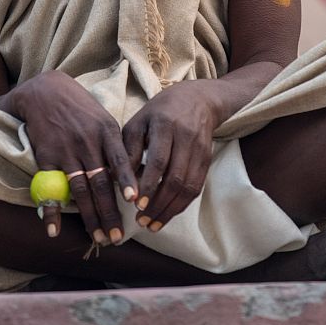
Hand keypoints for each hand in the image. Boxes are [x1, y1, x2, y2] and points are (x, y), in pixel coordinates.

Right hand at [11, 72, 136, 243]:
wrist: (45, 90)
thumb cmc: (80, 108)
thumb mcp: (102, 118)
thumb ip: (114, 145)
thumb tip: (129, 173)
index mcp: (106, 130)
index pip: (120, 160)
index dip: (127, 182)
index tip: (135, 202)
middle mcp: (88, 141)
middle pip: (101, 183)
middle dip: (110, 212)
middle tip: (117, 237)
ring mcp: (66, 150)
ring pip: (80, 189)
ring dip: (90, 217)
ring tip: (98, 236)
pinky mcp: (47, 156)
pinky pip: (51, 188)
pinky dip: (52, 211)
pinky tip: (54, 229)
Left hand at [122, 81, 221, 231]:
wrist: (198, 100)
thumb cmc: (160, 112)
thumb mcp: (139, 122)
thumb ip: (129, 149)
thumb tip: (118, 179)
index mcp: (165, 124)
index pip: (159, 160)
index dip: (148, 185)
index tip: (136, 205)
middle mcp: (186, 137)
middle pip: (175, 177)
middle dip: (158, 204)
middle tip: (142, 222)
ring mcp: (200, 149)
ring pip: (188, 186)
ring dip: (170, 210)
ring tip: (152, 224)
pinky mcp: (207, 159)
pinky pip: (196, 187)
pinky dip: (182, 204)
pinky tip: (168, 214)